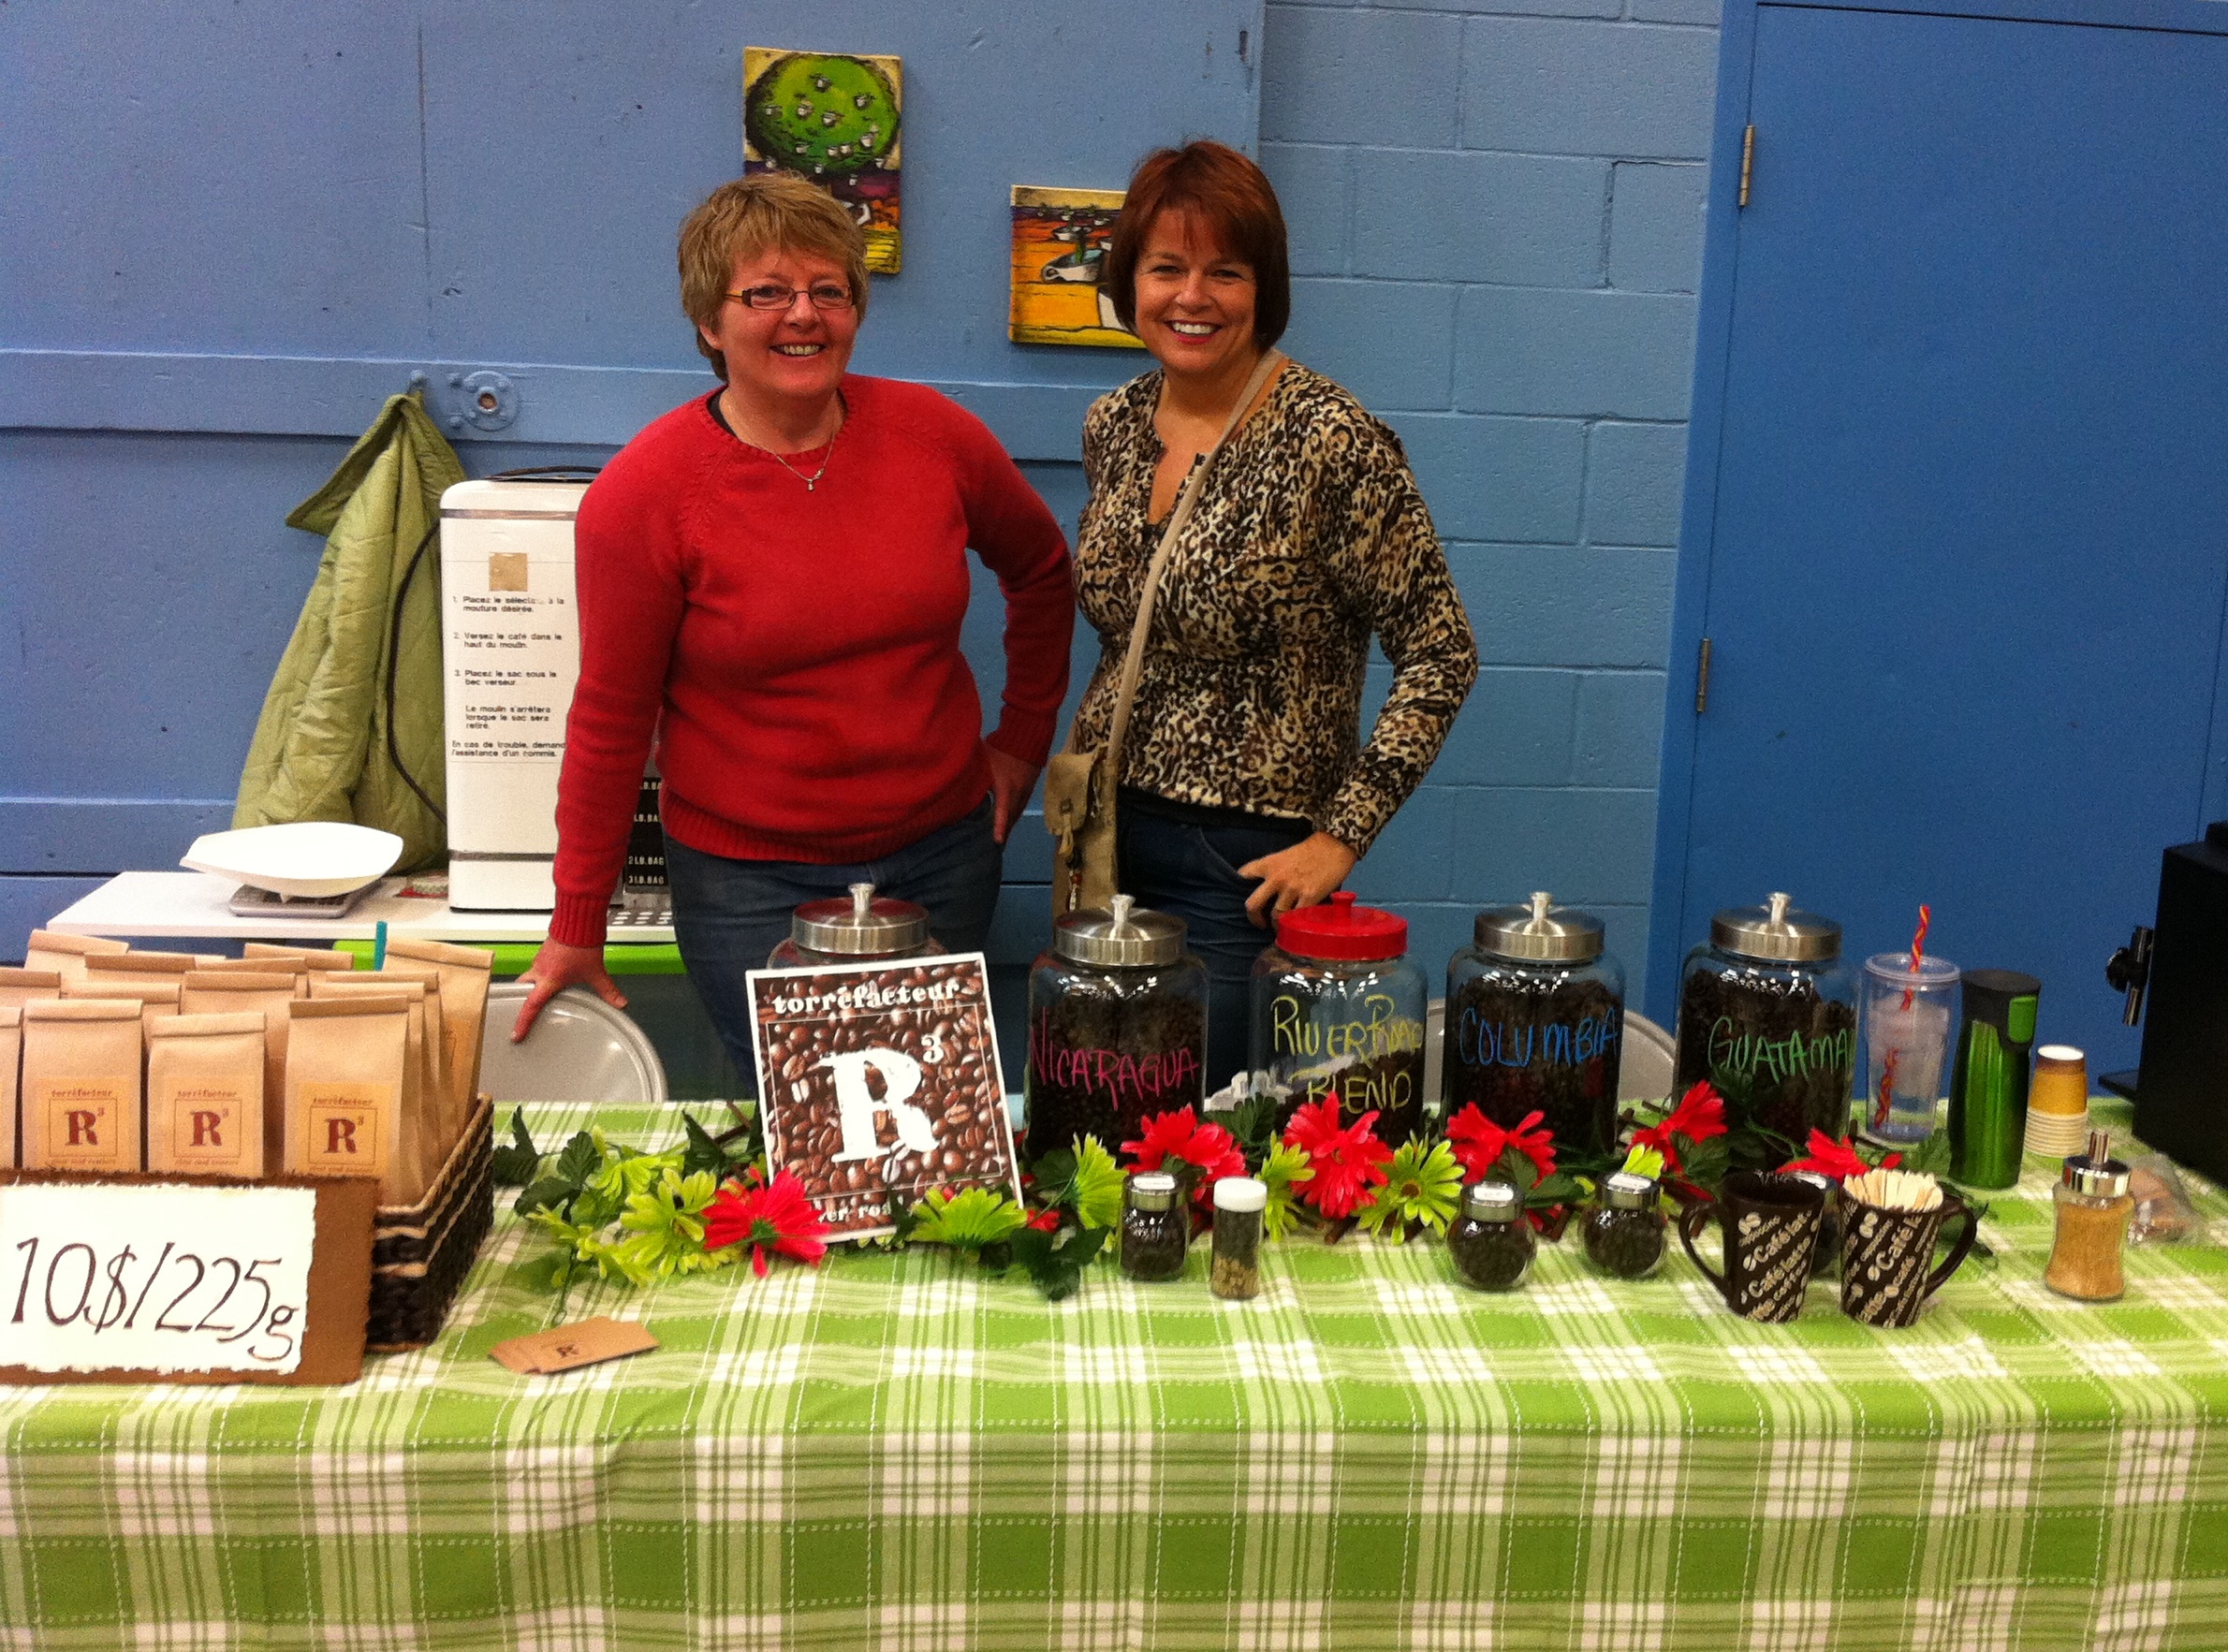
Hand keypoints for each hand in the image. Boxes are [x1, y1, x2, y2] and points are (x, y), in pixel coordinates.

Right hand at [511, 938, 625, 1041]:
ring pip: (528, 977)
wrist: (576, 921)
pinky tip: (550, 977)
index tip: (515, 1035)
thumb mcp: (596, 972)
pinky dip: (538, 975)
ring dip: (530, 986)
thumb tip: (619, 1003)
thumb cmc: (581, 944)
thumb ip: (607, 990)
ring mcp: (540, 960)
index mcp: (549, 980)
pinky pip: (536, 967)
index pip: (531, 1006)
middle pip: (521, 990)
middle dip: (518, 1001)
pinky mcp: (544, 952)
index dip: (523, 1023)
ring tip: (537, 996)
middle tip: (519, 1011)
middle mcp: (539, 971)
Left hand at [983, 742, 1042, 844]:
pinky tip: (1010, 817)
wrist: (1028, 735)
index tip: (997, 842)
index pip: (1003, 811)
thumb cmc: (1002, 746)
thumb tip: (958, 782)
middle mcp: (1018, 792)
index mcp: (1006, 787)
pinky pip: (1022, 804)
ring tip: (1003, 836)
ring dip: (1010, 824)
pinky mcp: (1031, 786)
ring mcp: (1027, 790)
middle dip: (1005, 831)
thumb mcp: (985, 760)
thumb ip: (974, 774)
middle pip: (1012, 816)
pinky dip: (1015, 813)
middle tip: (998, 845)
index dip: (999, 827)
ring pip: (1018, 811)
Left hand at [1239, 832, 1359, 927]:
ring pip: (1275, 915)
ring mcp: (1292, 889)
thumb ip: (1274, 870)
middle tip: (1258, 922)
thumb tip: (1268, 889)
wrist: (1335, 846)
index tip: (1242, 894)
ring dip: (1276, 924)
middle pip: (1253, 904)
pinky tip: (1295, 926)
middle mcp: (1277, 877)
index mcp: (1269, 864)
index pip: (1243, 875)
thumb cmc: (1312, 849)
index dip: (1239, 886)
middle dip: (1253, 918)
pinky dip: (1294, 924)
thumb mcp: (1285, 855)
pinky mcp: (1309, 897)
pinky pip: (1296, 918)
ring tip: (1280, 926)